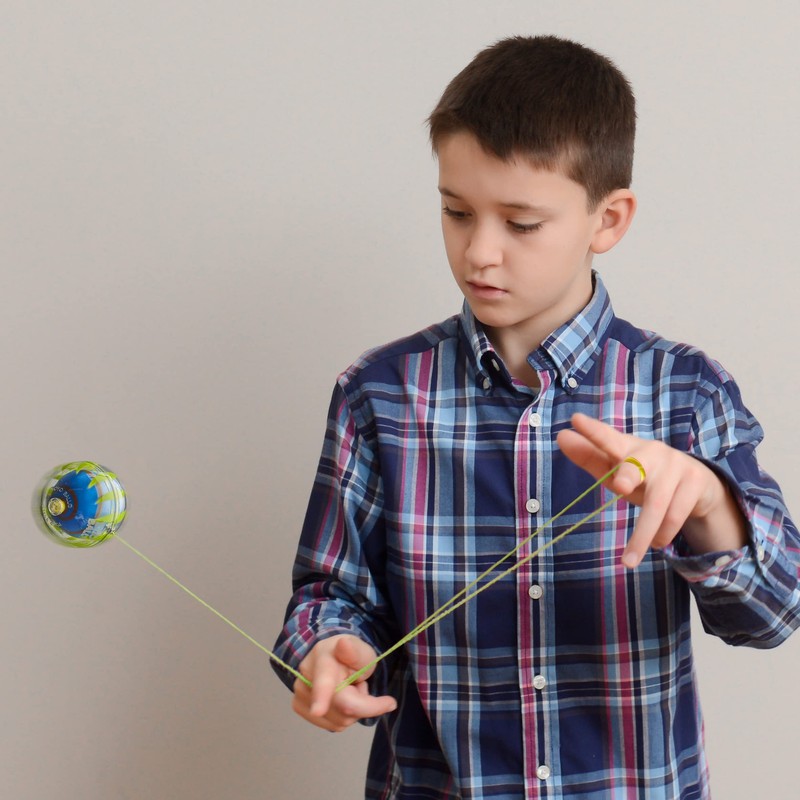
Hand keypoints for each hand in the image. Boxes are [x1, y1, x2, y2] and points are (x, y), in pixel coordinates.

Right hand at [292, 634, 396, 731]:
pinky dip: (343, 716)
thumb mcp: (362, 651)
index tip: (318, 711)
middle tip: (361, 684)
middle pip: (342, 708)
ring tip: (349, 690)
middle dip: (364, 702)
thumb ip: (356, 652)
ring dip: (353, 710)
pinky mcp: (299, 708)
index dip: (321, 696)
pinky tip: (340, 699)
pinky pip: (333, 726)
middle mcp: (305, 676)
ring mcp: (299, 694)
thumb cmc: (351, 656)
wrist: (334, 659)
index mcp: (322, 657)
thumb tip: (344, 644)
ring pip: (339, 721)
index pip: (323, 681)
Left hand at [556, 413, 746, 567]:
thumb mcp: (618, 470)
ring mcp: (677, 465)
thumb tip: (561, 436)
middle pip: (637, 465)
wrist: (698, 484)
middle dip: (629, 474)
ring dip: (642, 537)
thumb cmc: (645, 476)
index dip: (593, 432)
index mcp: (627, 447)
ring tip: (628, 561)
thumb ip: (590, 457)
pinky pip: (676, 515)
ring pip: (658, 505)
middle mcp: (652, 452)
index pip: (607, 438)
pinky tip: (657, 543)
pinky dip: (663, 534)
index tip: (575, 420)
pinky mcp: (696, 481)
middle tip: (621, 486)